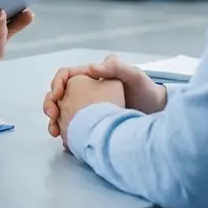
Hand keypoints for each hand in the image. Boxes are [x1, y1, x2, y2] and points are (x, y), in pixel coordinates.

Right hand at [43, 54, 166, 137]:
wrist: (156, 113)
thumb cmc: (146, 91)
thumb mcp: (134, 76)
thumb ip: (115, 68)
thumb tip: (90, 68)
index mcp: (91, 76)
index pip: (66, 75)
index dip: (57, 83)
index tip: (58, 95)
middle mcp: (86, 90)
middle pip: (58, 94)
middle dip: (50, 104)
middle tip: (52, 116)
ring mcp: (87, 107)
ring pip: (62, 111)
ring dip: (54, 121)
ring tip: (55, 132)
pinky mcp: (90, 122)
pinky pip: (71, 125)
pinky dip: (65, 132)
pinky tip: (65, 139)